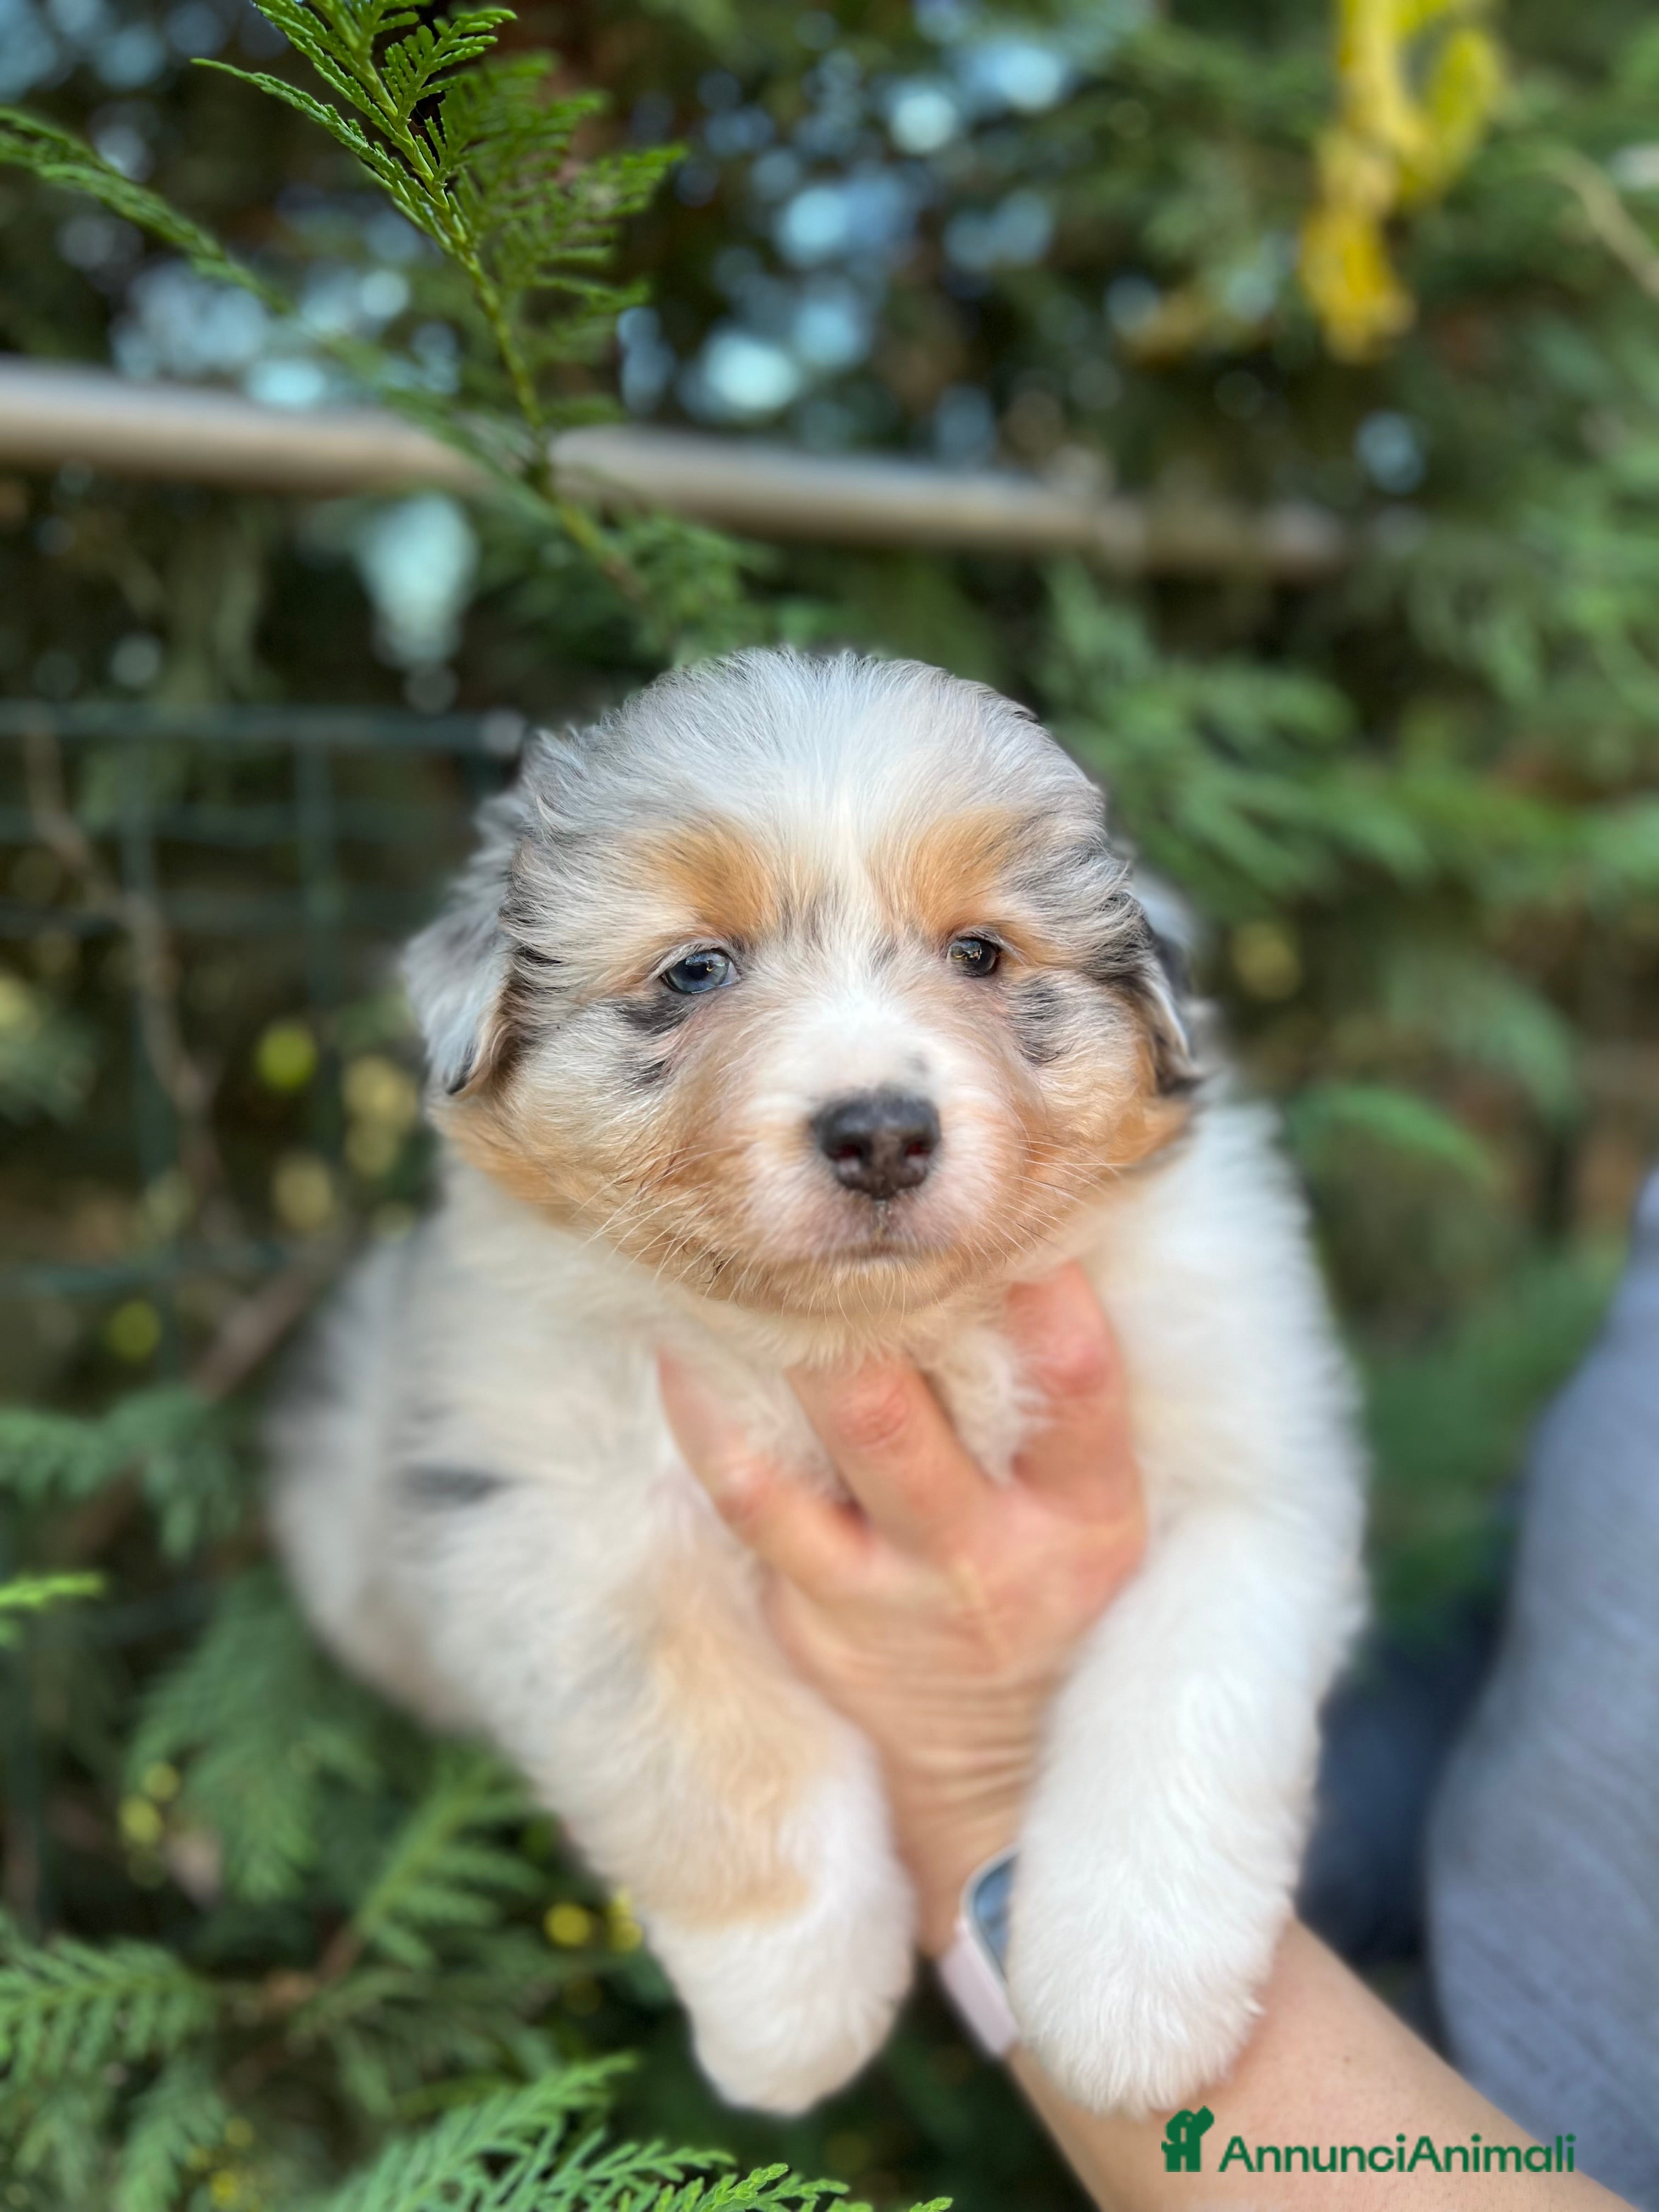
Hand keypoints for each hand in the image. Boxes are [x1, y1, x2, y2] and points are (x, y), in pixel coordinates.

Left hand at [658, 1265, 1145, 1951]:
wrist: (1000, 1783)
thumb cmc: (1059, 1598)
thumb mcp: (1103, 1517)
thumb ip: (1068, 1407)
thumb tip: (1031, 1241)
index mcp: (1092, 1517)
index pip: (1079, 1390)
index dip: (1046, 1296)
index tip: (1006, 1207)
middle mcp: (993, 1557)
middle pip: (907, 1419)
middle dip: (868, 1309)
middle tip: (831, 1214)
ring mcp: (892, 1594)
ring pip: (825, 1447)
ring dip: (781, 1343)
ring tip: (737, 1251)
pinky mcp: (815, 1615)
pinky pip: (751, 1502)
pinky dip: (710, 1422)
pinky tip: (678, 1352)